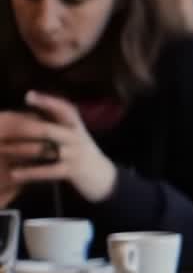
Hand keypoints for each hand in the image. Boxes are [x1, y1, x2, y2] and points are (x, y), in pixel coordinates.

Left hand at [0, 92, 116, 202]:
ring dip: (19, 150)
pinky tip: (14, 174)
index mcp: (76, 125)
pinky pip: (47, 171)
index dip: (47, 102)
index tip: (29, 96)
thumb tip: (30, 110)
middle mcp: (76, 137)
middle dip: (22, 128)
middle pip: (46, 129)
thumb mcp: (74, 134)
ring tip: (1, 149)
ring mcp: (74, 154)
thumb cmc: (80, 152)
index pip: (63, 109)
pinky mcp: (71, 171)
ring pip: (42, 150)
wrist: (102, 176)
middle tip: (1, 126)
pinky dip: (29, 172)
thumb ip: (56, 123)